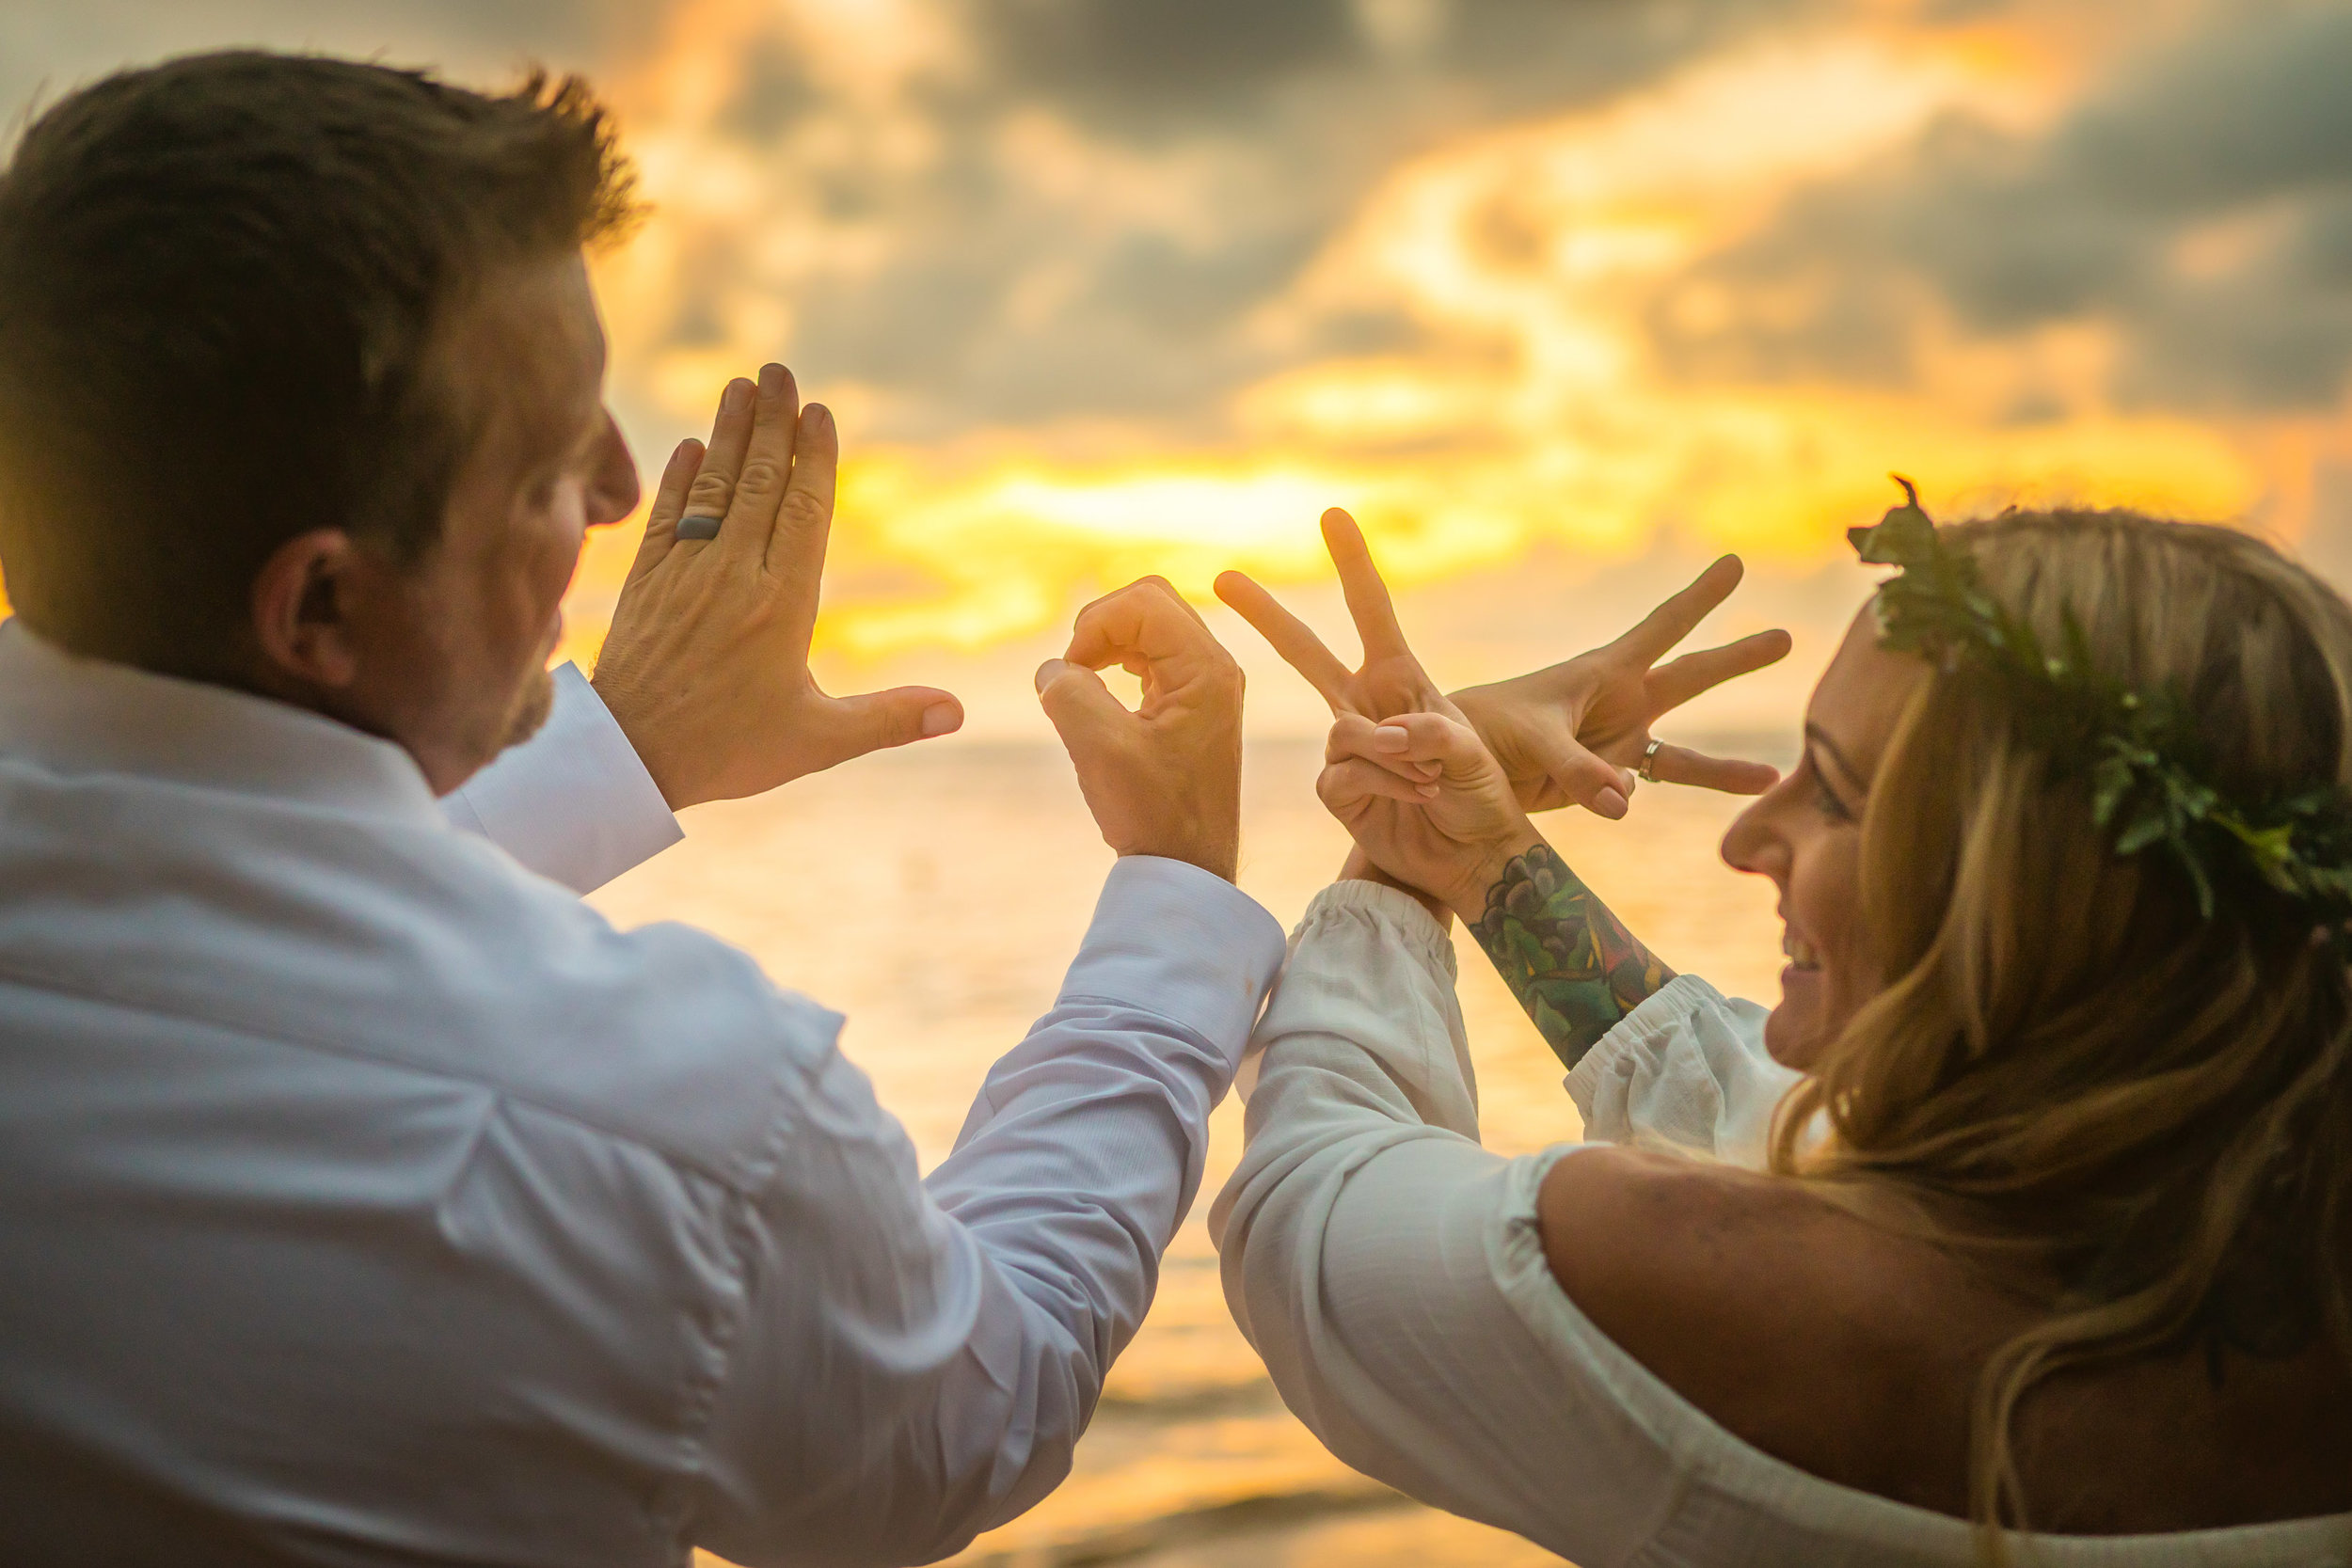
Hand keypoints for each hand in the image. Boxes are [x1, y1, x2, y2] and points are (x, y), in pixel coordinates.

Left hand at [590, 364, 962, 809]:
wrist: (628, 760)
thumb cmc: (727, 752)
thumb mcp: (818, 742)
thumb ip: (888, 719)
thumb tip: (956, 713)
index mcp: (782, 605)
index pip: (804, 512)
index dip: (814, 457)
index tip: (819, 411)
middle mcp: (733, 576)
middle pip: (760, 483)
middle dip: (772, 422)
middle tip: (780, 371)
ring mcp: (686, 574)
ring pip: (714, 488)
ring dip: (729, 433)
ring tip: (741, 385)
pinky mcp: (647, 584)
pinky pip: (668, 516)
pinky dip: (682, 479)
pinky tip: (693, 447)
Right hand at [1036, 577, 1244, 881]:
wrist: (1189, 865)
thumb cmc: (1153, 813)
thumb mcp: (1099, 749)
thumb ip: (1069, 692)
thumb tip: (1054, 668)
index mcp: (1205, 669)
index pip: (1142, 601)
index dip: (1094, 624)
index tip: (1071, 673)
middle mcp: (1214, 666)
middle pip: (1150, 599)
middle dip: (1101, 622)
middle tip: (1074, 669)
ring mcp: (1207, 683)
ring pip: (1151, 623)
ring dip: (1107, 640)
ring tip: (1081, 682)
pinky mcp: (1193, 702)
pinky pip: (1153, 653)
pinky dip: (1118, 660)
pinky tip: (1098, 692)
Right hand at [1215, 508, 1534, 903]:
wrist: (1472, 854)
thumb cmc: (1484, 795)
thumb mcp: (1472, 754)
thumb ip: (1432, 734)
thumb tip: (1385, 732)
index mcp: (1402, 678)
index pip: (1371, 611)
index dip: (1352, 563)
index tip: (1331, 514)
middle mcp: (1367, 705)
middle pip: (1305, 652)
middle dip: (1265, 615)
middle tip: (1223, 576)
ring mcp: (1349, 748)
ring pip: (1343, 734)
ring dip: (1390, 756)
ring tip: (1431, 776)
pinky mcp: (1338, 790)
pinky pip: (1341, 777)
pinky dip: (1384, 787)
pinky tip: (1416, 798)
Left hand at [1450, 557, 1790, 813]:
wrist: (1449, 762)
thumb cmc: (1482, 731)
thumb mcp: (1530, 741)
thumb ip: (1577, 770)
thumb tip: (1625, 803)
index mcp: (1601, 673)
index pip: (1663, 627)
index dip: (1700, 597)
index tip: (1734, 563)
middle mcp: (1619, 702)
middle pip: (1691, 677)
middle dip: (1736, 658)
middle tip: (1788, 636)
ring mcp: (1616, 742)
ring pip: (1683, 751)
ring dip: (1725, 767)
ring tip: (1773, 775)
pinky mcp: (1606, 778)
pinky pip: (1653, 789)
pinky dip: (1666, 809)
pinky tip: (1696, 820)